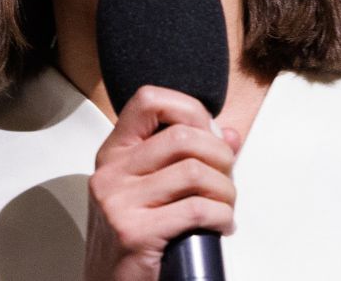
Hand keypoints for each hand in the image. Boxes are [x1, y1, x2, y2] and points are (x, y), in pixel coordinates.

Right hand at [82, 85, 241, 280]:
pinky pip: (196, 210)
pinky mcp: (135, 232)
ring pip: (195, 172)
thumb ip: (187, 158)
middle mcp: (111, 172)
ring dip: (226, 191)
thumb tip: (229, 135)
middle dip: (220, 156)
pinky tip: (221, 226)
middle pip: (182, 136)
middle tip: (226, 179)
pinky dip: (222, 217)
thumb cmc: (135, 240)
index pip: (148, 101)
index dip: (188, 108)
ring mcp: (119, 202)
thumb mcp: (152, 191)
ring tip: (225, 207)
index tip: (208, 133)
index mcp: (114, 154)